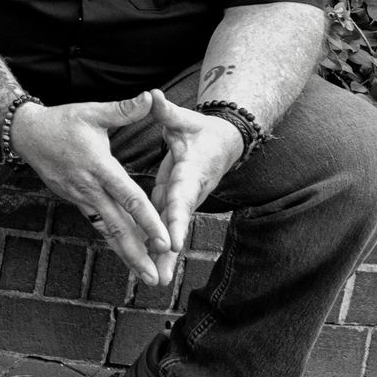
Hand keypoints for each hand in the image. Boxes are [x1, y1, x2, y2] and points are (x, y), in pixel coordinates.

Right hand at [10, 91, 173, 285]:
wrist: (26, 133)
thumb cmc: (62, 120)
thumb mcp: (92, 111)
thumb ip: (123, 109)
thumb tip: (149, 97)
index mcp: (98, 167)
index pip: (128, 198)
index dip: (148, 220)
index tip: (164, 241)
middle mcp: (89, 188)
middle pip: (117, 226)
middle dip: (138, 253)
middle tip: (156, 277)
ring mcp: (80, 197)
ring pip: (107, 230)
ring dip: (127, 254)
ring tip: (146, 276)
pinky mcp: (75, 200)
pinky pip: (98, 224)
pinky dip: (114, 241)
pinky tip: (128, 256)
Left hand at [145, 89, 245, 282]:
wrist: (224, 143)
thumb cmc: (200, 130)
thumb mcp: (183, 119)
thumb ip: (165, 111)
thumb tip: (152, 95)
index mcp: (190, 173)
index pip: (181, 198)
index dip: (176, 219)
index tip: (171, 240)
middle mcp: (190, 193)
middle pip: (178, 224)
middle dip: (170, 249)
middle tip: (162, 274)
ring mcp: (184, 202)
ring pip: (173, 232)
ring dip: (166, 257)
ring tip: (156, 281)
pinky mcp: (176, 206)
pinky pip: (167, 229)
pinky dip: (161, 250)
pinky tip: (152, 269)